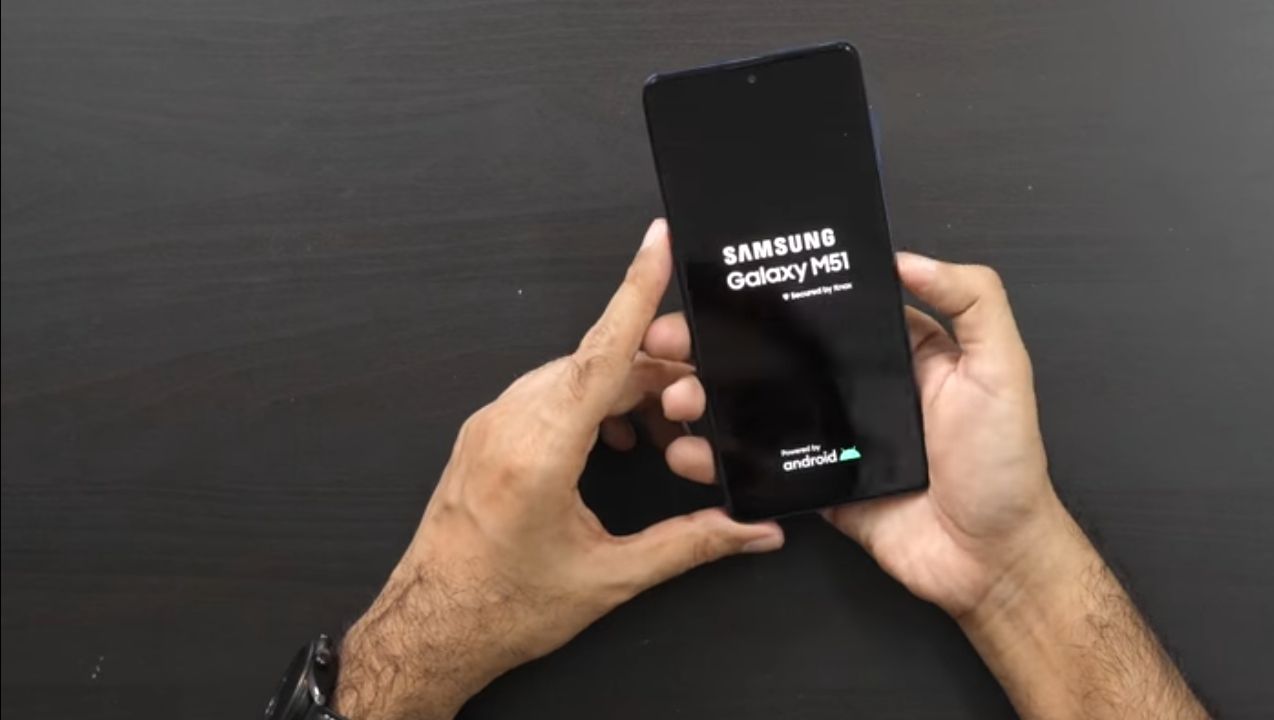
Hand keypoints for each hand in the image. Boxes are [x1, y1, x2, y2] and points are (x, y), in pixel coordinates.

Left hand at [334, 220, 784, 719]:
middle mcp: (509, 423)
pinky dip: (592, 402)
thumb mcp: (609, 578)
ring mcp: (491, 423)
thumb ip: (690, 545)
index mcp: (539, 451)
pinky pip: (548, 392)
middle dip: (658, 371)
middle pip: (599, 361)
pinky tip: (617, 437)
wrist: (429, 631)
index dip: (636, 291)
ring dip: (625, 389)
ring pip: (574, 374)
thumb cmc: (500, 608)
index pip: (601, 351)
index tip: (659, 242)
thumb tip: (751, 531)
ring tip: (663, 430)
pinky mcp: (484, 432)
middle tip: (700, 402)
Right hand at [644, 250, 1205, 718]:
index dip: (778, 294)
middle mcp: (862, 387)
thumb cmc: (1006, 466)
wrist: (991, 558)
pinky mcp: (820, 482)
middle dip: (722, 345)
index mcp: (900, 351)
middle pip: (780, 354)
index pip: (831, 307)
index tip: (727, 282)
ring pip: (761, 407)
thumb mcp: (1003, 368)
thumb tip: (909, 257)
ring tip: (680, 397)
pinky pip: (764, 465)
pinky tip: (694, 452)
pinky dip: (724, 459)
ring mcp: (836, 435)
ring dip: (712, 398)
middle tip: (675, 339)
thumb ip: (972, 300)